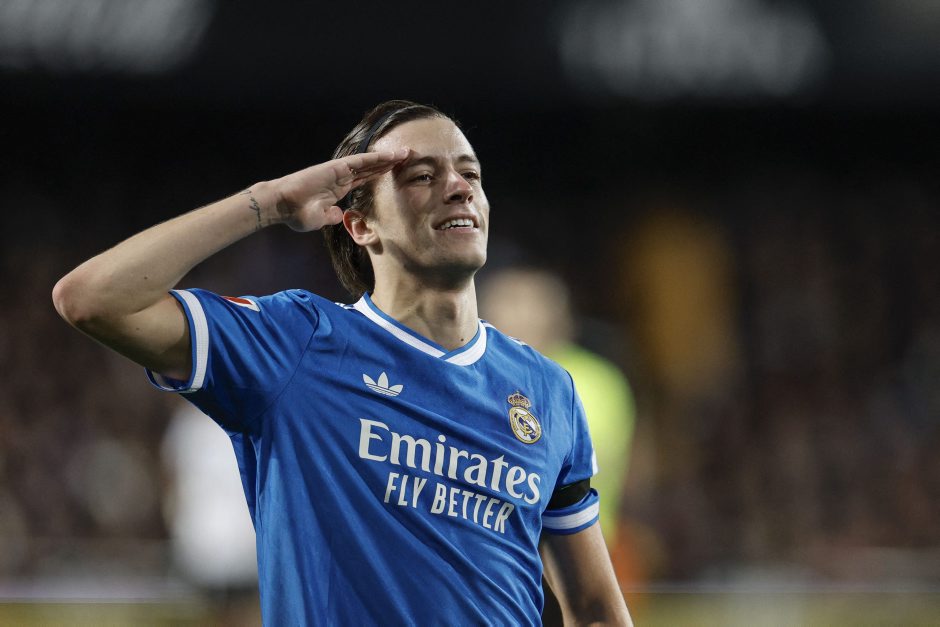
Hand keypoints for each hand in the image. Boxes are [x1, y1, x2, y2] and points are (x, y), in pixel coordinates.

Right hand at [270, 148, 408, 231]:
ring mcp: (338, 171)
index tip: (395, 172)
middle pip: (370, 168)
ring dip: (387, 158)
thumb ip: (331, 216)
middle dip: (388, 163)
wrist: (281, 205)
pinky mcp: (335, 168)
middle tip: (407, 157)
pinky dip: (374, 158)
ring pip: (368, 163)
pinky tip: (389, 156)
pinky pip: (359, 162)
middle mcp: (341, 177)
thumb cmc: (296, 214)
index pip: (365, 179)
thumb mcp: (320, 219)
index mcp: (339, 189)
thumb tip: (341, 214)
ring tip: (405, 154)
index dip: (380, 175)